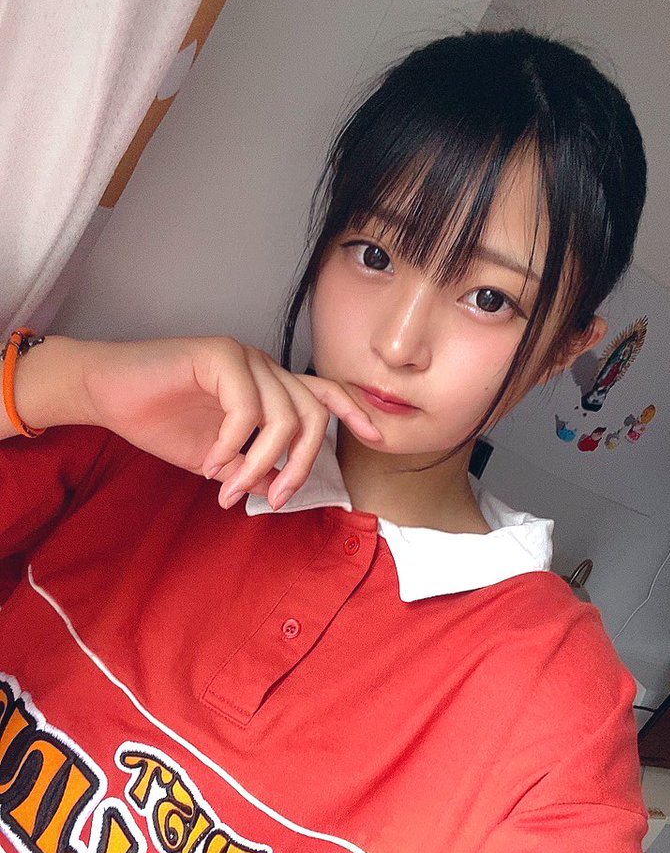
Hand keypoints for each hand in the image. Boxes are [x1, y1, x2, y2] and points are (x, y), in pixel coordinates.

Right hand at [83, 335, 382, 509]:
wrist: (109, 394)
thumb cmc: (161, 420)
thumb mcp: (217, 458)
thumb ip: (251, 468)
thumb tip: (279, 488)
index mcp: (269, 387)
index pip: (323, 395)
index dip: (353, 413)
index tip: (377, 438)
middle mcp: (264, 367)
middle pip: (312, 414)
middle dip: (303, 464)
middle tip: (277, 498)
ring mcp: (244, 357)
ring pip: (282, 415)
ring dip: (259, 464)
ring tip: (230, 490)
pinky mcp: (219, 354)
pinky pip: (246, 407)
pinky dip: (232, 443)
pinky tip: (210, 463)